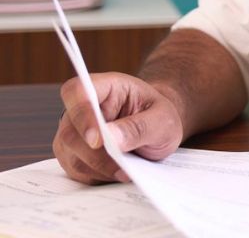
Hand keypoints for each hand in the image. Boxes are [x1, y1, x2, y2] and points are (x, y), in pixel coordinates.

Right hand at [53, 72, 183, 184]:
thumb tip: (110, 138)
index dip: (81, 114)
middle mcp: (84, 107)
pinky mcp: (73, 155)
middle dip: (95, 154)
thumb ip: (139, 127)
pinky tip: (117, 172)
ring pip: (70, 155)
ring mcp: (74, 132)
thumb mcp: (162, 119)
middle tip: (123, 165)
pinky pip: (76, 171)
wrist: (158, 131)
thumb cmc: (159, 117)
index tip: (97, 139)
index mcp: (107, 86)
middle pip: (70, 131)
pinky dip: (97, 176)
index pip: (78, 91)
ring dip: (98, 168)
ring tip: (127, 169)